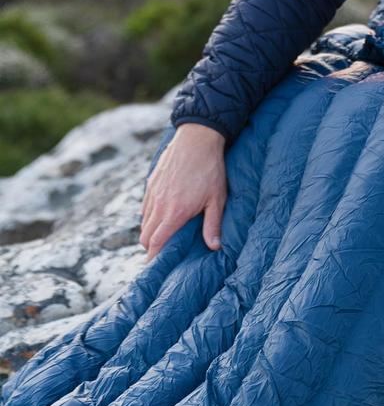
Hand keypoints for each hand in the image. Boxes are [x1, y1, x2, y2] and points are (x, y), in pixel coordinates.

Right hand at [140, 123, 227, 261]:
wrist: (197, 139)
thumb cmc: (210, 169)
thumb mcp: (217, 198)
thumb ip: (212, 224)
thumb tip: (214, 247)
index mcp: (174, 213)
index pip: (156, 244)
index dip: (154, 258)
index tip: (158, 267)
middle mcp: (158, 206)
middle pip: (145, 237)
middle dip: (151, 248)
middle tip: (164, 252)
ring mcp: (152, 194)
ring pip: (144, 222)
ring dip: (151, 232)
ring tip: (165, 235)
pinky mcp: (150, 183)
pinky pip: (144, 207)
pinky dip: (149, 216)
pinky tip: (163, 214)